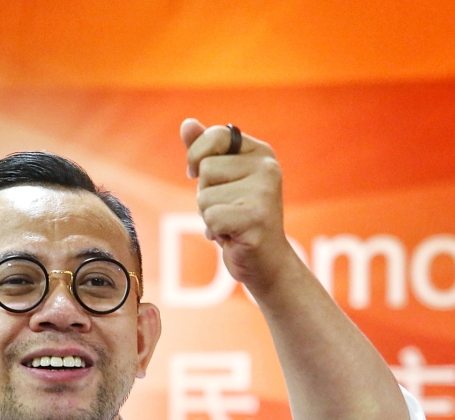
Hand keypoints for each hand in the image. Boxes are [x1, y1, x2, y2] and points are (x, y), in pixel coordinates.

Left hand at [181, 118, 289, 292]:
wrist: (266, 262)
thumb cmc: (238, 218)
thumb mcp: (221, 181)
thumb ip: (204, 151)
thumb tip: (187, 123)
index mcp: (260, 152)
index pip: (215, 135)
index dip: (197, 156)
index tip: (198, 173)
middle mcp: (267, 167)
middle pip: (205, 169)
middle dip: (206, 194)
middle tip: (228, 209)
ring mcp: (265, 192)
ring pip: (205, 196)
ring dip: (210, 215)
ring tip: (232, 223)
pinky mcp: (257, 218)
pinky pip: (211, 218)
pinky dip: (215, 231)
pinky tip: (233, 236)